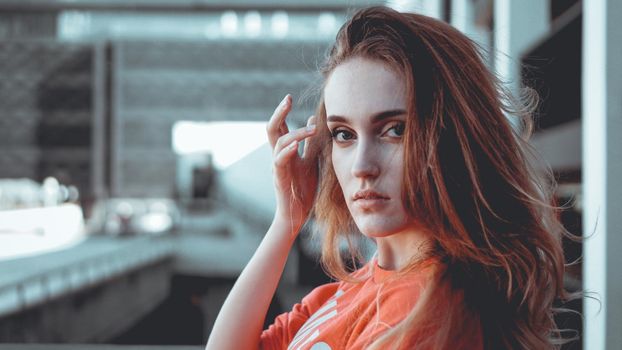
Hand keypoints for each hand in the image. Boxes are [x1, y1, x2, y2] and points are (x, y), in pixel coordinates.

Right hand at [267, 95, 317, 235]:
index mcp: (286, 150)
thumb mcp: (311, 161)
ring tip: (312, 129)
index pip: (281, 126)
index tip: (290, 97)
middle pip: (272, 128)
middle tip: (288, 99)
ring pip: (278, 142)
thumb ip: (311, 143)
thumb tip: (312, 120)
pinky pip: (279, 161)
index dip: (283, 111)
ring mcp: (277, 166)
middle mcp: (278, 155)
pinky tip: (296, 145)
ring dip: (296, 133)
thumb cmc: (303, 188)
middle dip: (279, 113)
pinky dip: (287, 151)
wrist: (297, 213)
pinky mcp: (279, 178)